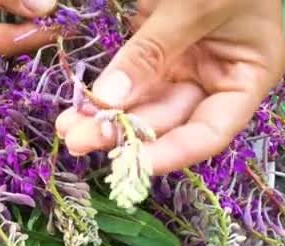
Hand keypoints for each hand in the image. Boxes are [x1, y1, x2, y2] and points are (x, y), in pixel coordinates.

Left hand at [56, 0, 284, 174]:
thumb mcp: (198, 5)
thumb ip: (153, 51)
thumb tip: (108, 99)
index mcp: (245, 74)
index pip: (210, 131)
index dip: (172, 153)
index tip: (131, 164)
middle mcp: (211, 76)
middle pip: (166, 119)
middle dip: (122, 132)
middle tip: (77, 140)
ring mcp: (180, 61)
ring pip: (141, 101)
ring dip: (104, 115)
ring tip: (67, 127)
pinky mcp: (152, 46)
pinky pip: (127, 76)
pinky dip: (104, 89)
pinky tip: (79, 102)